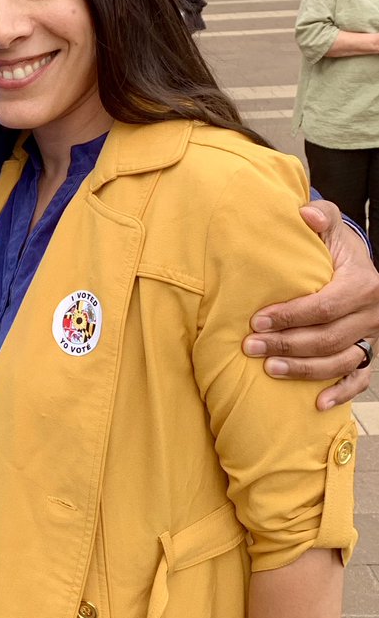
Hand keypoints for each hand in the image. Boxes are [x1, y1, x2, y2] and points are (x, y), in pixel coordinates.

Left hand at [243, 199, 377, 409]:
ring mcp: (372, 337)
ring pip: (340, 361)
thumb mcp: (329, 224)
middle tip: (251, 347)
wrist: (356, 263)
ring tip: (269, 369)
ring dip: (304, 370)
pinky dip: (341, 393)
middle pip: (328, 338)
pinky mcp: (369, 353)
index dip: (290, 316)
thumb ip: (320, 216)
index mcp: (362, 284)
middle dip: (287, 344)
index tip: (257, 320)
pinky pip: (360, 379)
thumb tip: (305, 214)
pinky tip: (316, 403)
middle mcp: (372, 314)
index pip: (325, 307)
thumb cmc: (333, 245)